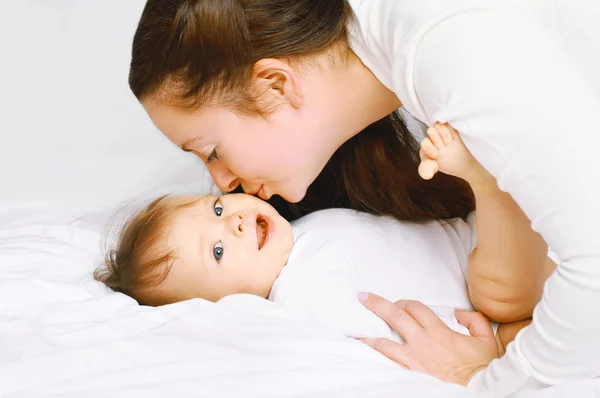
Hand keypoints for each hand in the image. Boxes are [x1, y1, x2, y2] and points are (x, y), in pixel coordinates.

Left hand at [358, 292, 498, 385]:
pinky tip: (365, 352)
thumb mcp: (486, 339)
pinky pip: (388, 363)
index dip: (404, 302)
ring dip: (368, 334)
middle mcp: (423, 342)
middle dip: (377, 304)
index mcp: (439, 332)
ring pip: (384, 342)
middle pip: (395, 316)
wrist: (480, 392)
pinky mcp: (409, 374)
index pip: (416, 308)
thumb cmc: (481, 368)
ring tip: (354, 329)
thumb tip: (459, 312)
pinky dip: (375, 357)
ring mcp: (413, 360)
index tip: (398, 303)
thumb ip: (474, 320)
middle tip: (363, 298)